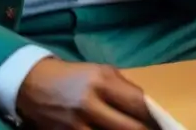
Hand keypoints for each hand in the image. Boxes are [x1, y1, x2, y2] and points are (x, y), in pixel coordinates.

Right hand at [16, 58, 158, 129]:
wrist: (33, 84)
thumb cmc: (73, 76)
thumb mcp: (100, 71)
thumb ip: (124, 88)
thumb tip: (150, 109)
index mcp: (101, 81)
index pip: (138, 104)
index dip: (154, 117)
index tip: (162, 124)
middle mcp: (89, 103)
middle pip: (130, 128)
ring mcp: (77, 124)